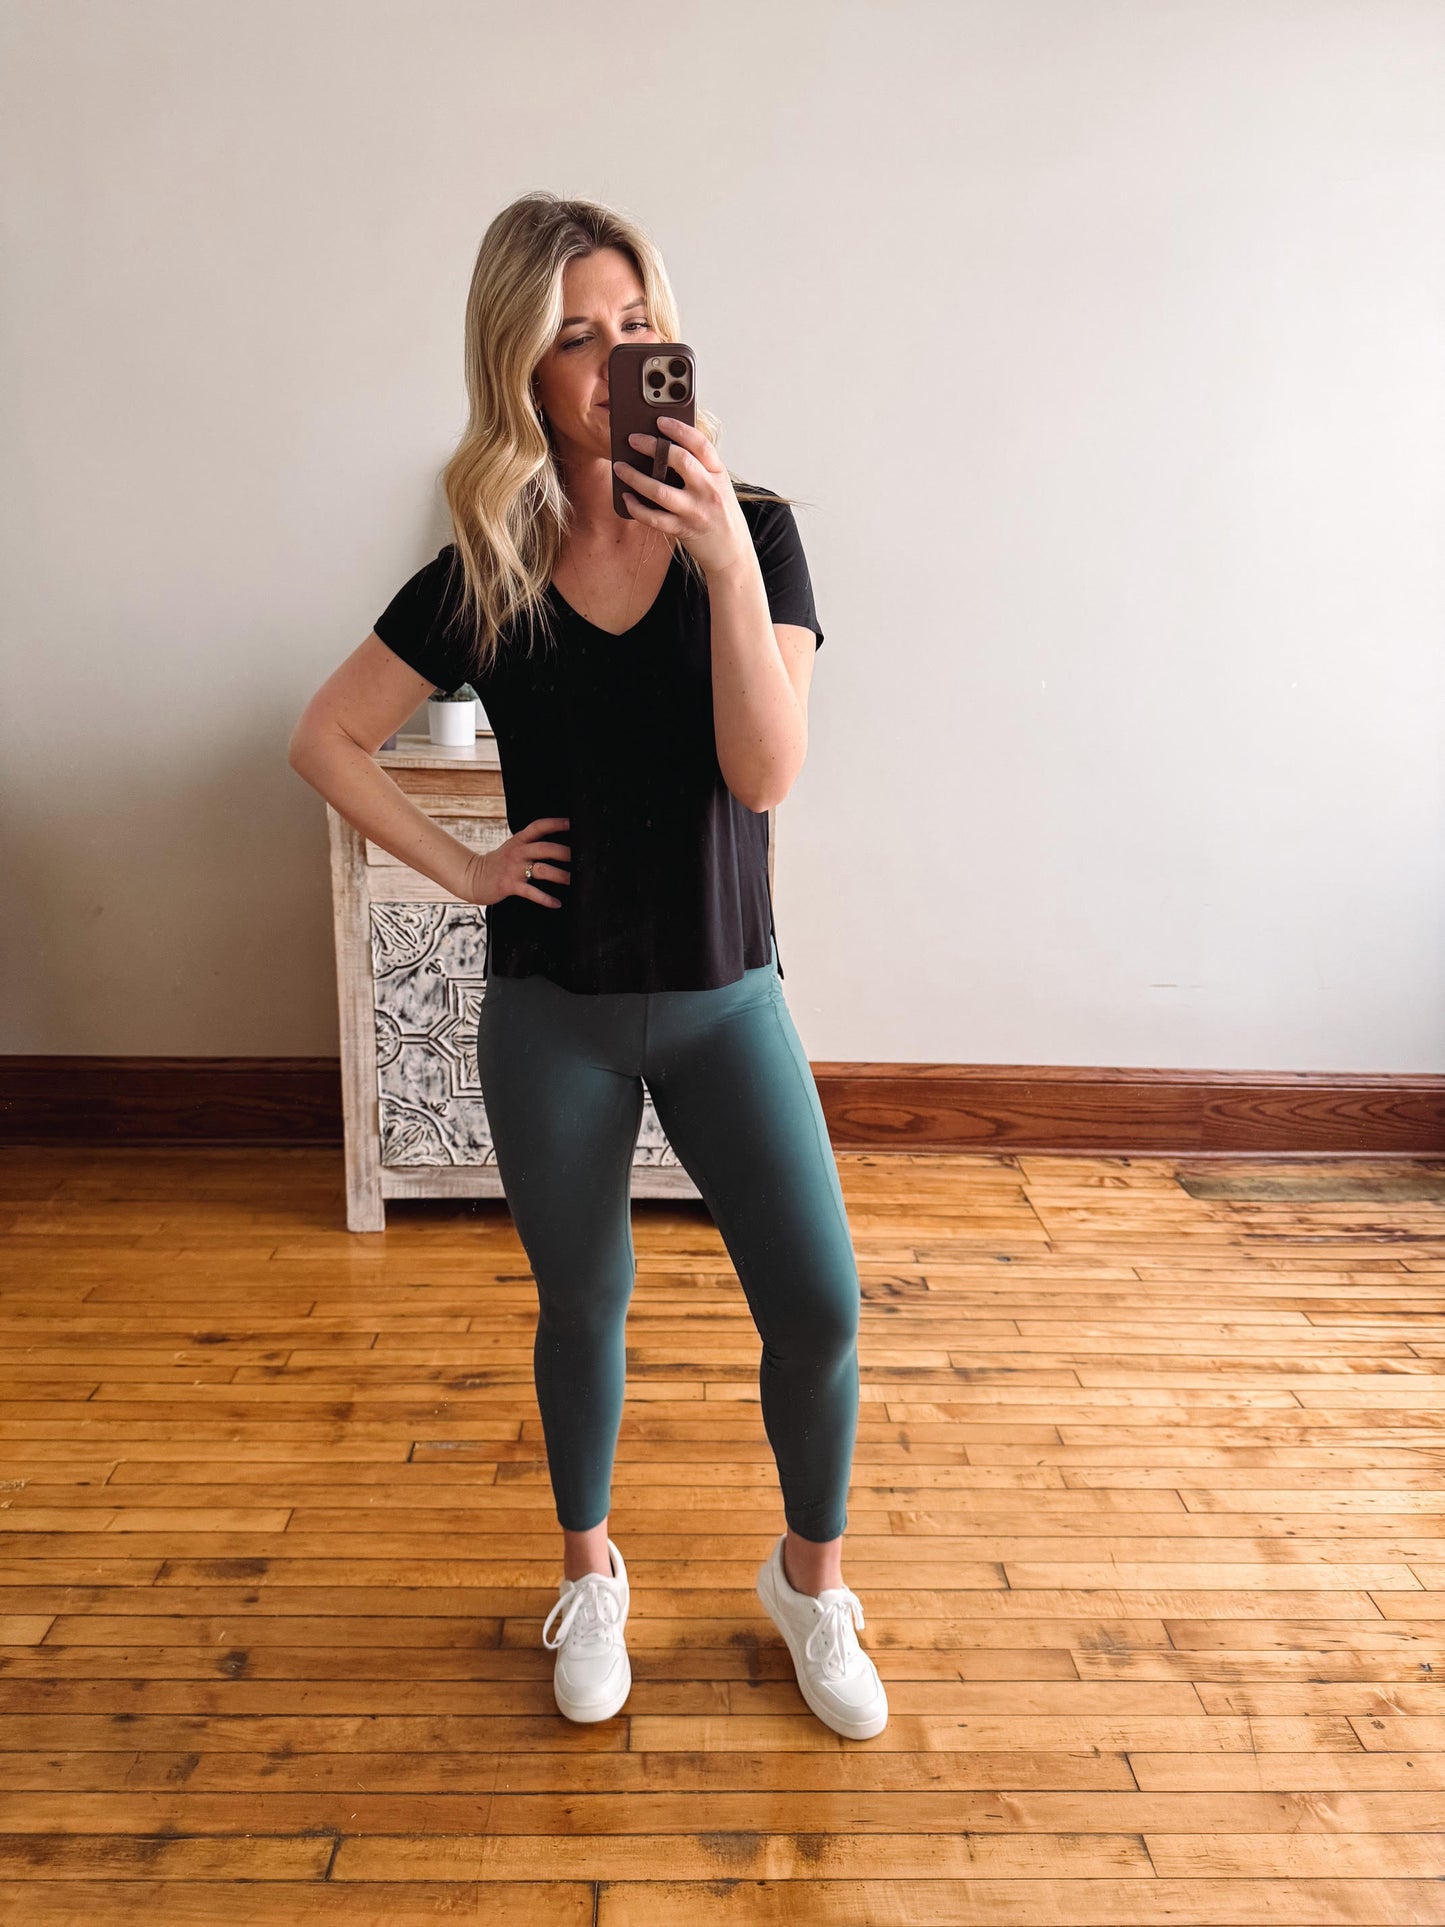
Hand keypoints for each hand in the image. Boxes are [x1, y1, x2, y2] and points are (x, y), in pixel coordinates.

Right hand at [462, 816, 570, 908]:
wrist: (473, 877)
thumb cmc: (499, 863)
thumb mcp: (513, 848)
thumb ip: (531, 845)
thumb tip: (558, 847)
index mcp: (519, 840)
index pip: (538, 826)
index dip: (555, 823)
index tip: (572, 823)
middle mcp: (517, 852)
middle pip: (545, 848)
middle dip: (565, 852)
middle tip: (583, 858)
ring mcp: (513, 869)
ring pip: (542, 870)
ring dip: (560, 876)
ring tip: (574, 881)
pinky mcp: (509, 885)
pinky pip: (531, 892)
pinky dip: (546, 899)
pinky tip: (557, 903)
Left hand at [612, 415, 753, 577]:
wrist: (732, 551)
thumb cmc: (720, 512)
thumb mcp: (717, 484)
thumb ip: (699, 467)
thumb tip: (663, 447)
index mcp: (718, 473)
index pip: (700, 444)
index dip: (679, 429)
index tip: (660, 421)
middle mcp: (708, 490)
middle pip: (680, 461)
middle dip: (652, 446)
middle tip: (632, 439)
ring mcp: (695, 511)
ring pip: (660, 491)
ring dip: (635, 477)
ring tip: (620, 467)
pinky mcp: (683, 530)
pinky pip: (654, 518)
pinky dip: (636, 507)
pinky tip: (626, 497)